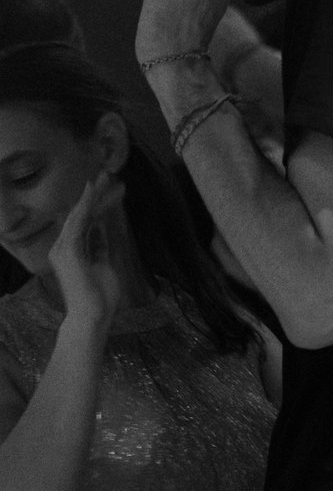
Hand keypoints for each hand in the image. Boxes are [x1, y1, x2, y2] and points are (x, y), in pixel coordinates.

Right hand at [47, 175, 125, 327]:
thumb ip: (100, 246)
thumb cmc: (99, 296)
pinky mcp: (68, 251)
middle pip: (81, 213)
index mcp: (72, 249)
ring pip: (79, 214)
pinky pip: (78, 223)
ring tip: (107, 178)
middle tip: (109, 174)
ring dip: (94, 195)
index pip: (86, 220)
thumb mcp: (104, 264)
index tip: (112, 187)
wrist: (92, 316)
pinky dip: (87, 207)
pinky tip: (94, 193)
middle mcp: (63, 245)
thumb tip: (101, 228)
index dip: (98, 203)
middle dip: (95, 193)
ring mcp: (63, 248)